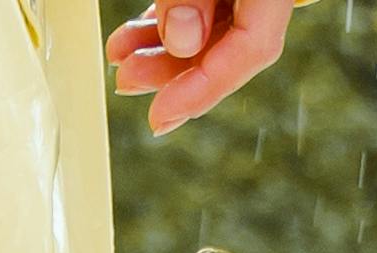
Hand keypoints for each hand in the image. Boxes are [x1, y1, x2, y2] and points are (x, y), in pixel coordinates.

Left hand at [111, 0, 299, 132]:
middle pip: (232, 46)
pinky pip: (208, 10)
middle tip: (126, 81)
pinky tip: (135, 38)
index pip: (254, 49)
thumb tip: (182, 42)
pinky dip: (170, 25)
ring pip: (215, 30)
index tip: (159, 116)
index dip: (205, 89)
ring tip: (122, 59)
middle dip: (173, 71)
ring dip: (163, 51)